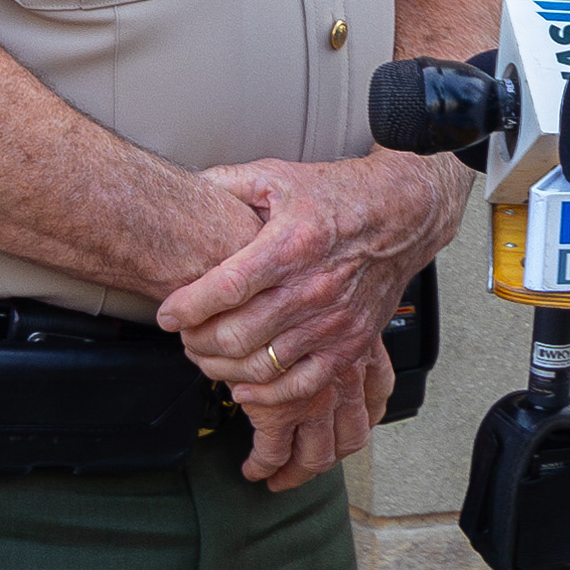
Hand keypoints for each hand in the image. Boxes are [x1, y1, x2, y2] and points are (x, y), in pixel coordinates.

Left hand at [155, 151, 469, 488]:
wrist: (401, 215)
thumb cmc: (337, 196)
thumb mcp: (277, 176)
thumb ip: (226, 183)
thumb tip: (185, 193)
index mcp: (291, 245)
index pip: (225, 288)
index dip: (187, 306)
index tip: (168, 313)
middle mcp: (313, 288)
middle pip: (236, 335)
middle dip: (196, 341)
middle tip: (184, 335)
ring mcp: (333, 321)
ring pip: (261, 364)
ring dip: (222, 367)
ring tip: (207, 356)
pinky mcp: (350, 343)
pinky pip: (301, 385)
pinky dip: (266, 393)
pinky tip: (244, 385)